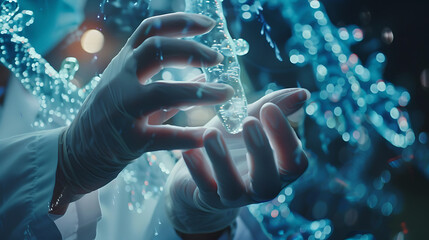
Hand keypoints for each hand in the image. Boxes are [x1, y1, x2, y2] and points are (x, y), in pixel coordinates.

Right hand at [52, 12, 233, 209]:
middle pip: (156, 50)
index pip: (150, 30)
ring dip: (200, 93)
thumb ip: (169, 87)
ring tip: (226, 94)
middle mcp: (120, 80)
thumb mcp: (134, 94)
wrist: (76, 155)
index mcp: (123, 64)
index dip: (181, 22)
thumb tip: (204, 79)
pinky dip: (187, 137)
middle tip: (219, 58)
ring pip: (163, 92)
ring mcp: (122, 109)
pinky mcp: (127, 140)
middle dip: (192, 50)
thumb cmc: (109, 120)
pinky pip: (163, 137)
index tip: (208, 25)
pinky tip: (207, 137)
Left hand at [164, 88, 309, 234]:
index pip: (294, 161)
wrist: (198, 172)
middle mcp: (260, 187)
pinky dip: (197, 170)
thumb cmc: (230, 143)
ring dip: (223, 161)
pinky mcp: (207, 200)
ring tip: (211, 133)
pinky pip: (203, 189)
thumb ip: (273, 109)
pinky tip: (188, 151)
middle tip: (249, 121)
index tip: (269, 108)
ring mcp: (234, 197)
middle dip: (260, 151)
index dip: (284, 137)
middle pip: (269, 180)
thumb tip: (302, 93)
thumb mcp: (249, 122)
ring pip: (234, 188)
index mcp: (277, 169)